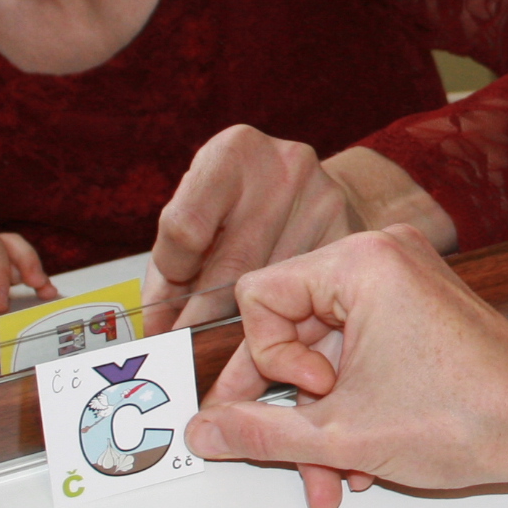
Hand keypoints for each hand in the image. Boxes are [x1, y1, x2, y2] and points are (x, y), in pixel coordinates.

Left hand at [142, 129, 459, 335]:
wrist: (316, 193)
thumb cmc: (246, 205)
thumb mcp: (201, 212)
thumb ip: (173, 264)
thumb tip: (156, 328)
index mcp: (233, 152)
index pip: (185, 228)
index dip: (173, 275)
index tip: (168, 305)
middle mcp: (282, 168)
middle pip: (231, 266)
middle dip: (201, 320)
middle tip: (184, 355)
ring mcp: (323, 200)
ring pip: (272, 288)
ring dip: (243, 329)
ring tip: (225, 352)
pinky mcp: (351, 234)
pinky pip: (310, 295)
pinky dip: (285, 323)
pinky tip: (273, 336)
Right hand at [184, 225, 507, 507]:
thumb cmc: (467, 418)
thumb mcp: (341, 435)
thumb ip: (258, 432)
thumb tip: (201, 432)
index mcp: (362, 261)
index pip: (260, 296)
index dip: (266, 358)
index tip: (309, 397)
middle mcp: (384, 256)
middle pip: (293, 326)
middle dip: (292, 404)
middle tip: (292, 452)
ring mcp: (406, 282)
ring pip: (328, 351)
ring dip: (324, 417)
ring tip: (334, 477)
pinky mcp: (421, 309)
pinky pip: (362, 351)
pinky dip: (355, 401)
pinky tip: (359, 459)